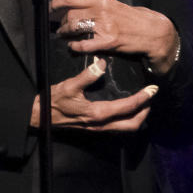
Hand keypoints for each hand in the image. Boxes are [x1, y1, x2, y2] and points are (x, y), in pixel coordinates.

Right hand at [30, 58, 157, 131]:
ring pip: (126, 128)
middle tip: (150, 97)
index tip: (153, 88)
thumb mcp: (69, 86)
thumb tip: (101, 64)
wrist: (40, 117)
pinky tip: (125, 109)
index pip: (128, 107)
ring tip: (142, 103)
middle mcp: (101, 124)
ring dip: (137, 117)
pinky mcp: (94, 129)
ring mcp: (98, 129)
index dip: (143, 98)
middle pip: (133, 124)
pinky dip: (127, 119)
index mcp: (98, 113)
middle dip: (145, 112)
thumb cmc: (54, 102)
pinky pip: (117, 127)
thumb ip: (86, 75)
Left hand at [51, 0, 179, 73]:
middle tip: (59, 26)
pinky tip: (73, 47)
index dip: (57, 3)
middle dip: (61, 21)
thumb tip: (78, 6)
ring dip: (65, 32)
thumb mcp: (114, 5)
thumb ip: (97, 5)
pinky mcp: (108, 42)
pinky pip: (83, 45)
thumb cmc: (133, 18)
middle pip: (70, 14)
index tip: (51, 7)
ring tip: (63, 35)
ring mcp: (104, 26)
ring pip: (74, 28)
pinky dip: (75, 46)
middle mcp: (101, 10)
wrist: (152, 31)